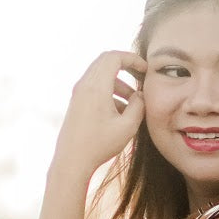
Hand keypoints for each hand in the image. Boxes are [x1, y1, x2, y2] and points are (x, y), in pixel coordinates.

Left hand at [54, 50, 145, 175]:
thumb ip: (139, 105)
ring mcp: (78, 93)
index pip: (114, 57)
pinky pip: (95, 86)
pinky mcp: (77, 102)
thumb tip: (141, 95)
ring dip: (119, 82)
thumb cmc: (99, 145)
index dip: (133, 59)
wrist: (72, 161)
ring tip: (133, 102)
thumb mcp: (128, 126)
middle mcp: (84, 85)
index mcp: (96, 87)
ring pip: (101, 74)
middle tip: (141, 77)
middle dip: (126, 66)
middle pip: (106, 61)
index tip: (146, 70)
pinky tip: (120, 111)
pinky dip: (110, 90)